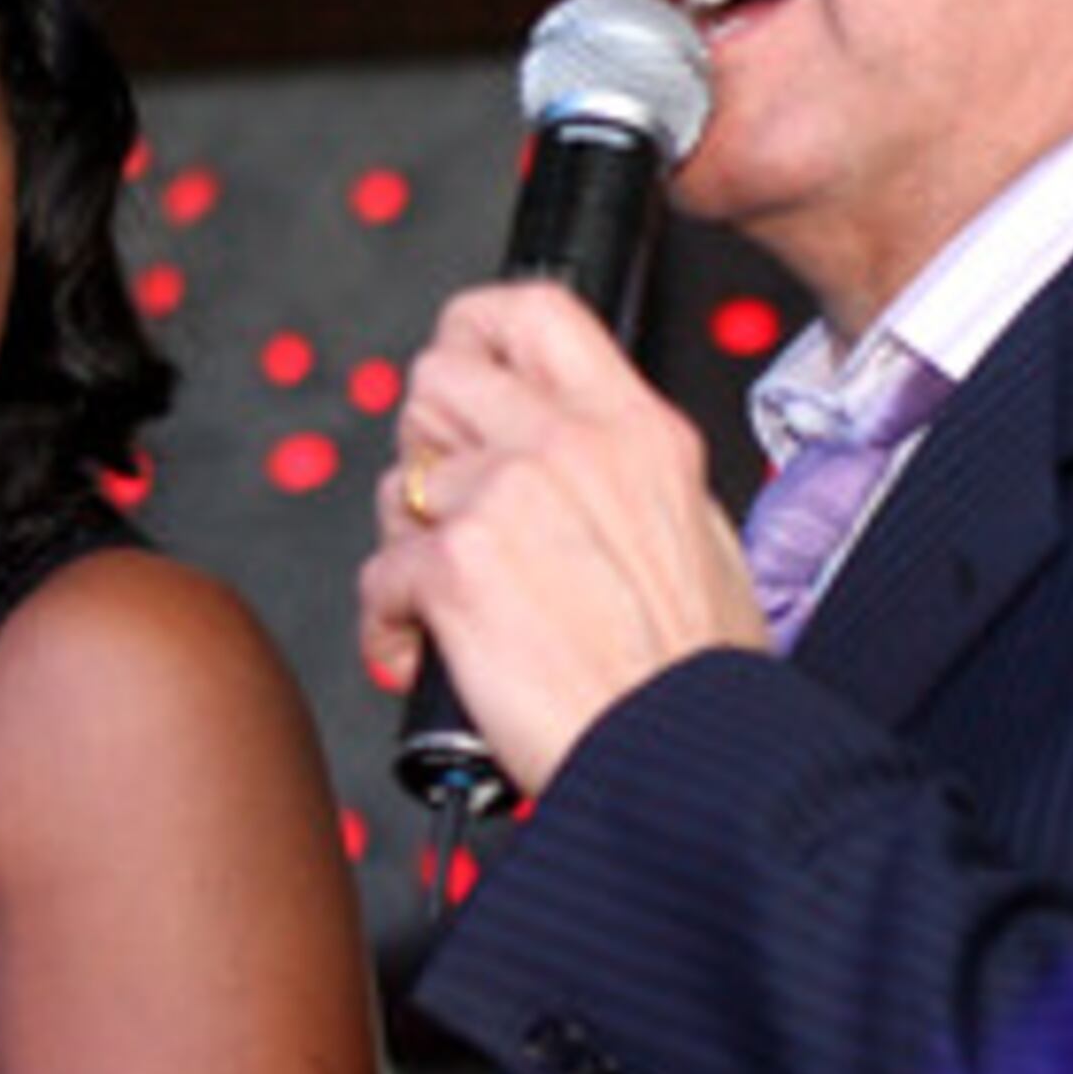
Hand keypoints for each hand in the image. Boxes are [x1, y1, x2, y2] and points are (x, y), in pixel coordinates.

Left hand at [359, 280, 766, 794]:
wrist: (685, 760)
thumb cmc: (693, 675)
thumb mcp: (694, 532)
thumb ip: (622, 472)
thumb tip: (567, 451)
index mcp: (636, 430)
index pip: (534, 313)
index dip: (473, 329)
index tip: (459, 363)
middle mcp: (570, 447)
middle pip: (437, 378)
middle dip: (426, 444)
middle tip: (448, 508)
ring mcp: (506, 499)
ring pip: (397, 480)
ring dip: (407, 541)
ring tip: (449, 596)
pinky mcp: (454, 566)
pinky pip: (379, 572)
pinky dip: (389, 625)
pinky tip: (426, 653)